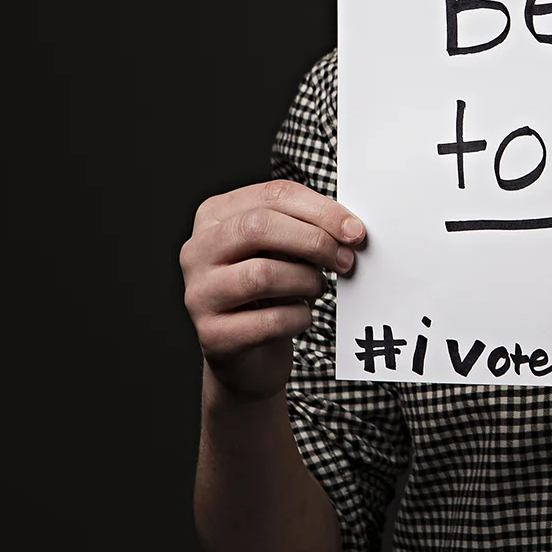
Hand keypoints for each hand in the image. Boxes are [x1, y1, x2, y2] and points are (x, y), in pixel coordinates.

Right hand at [181, 181, 364, 402]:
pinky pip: (268, 321)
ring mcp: (199, 294)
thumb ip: (306, 229)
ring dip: (306, 281)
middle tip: (345, 259)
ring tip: (317, 288)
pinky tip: (301, 317)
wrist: (249, 355)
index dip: (320, 210)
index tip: (354, 230)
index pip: (271, 195)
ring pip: (261, 274)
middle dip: (313, 241)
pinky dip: (298, 318)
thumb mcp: (282, 250)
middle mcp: (197, 251)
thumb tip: (349, 228)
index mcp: (214, 216)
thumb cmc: (270, 292)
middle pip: (258, 227)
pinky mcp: (213, 335)